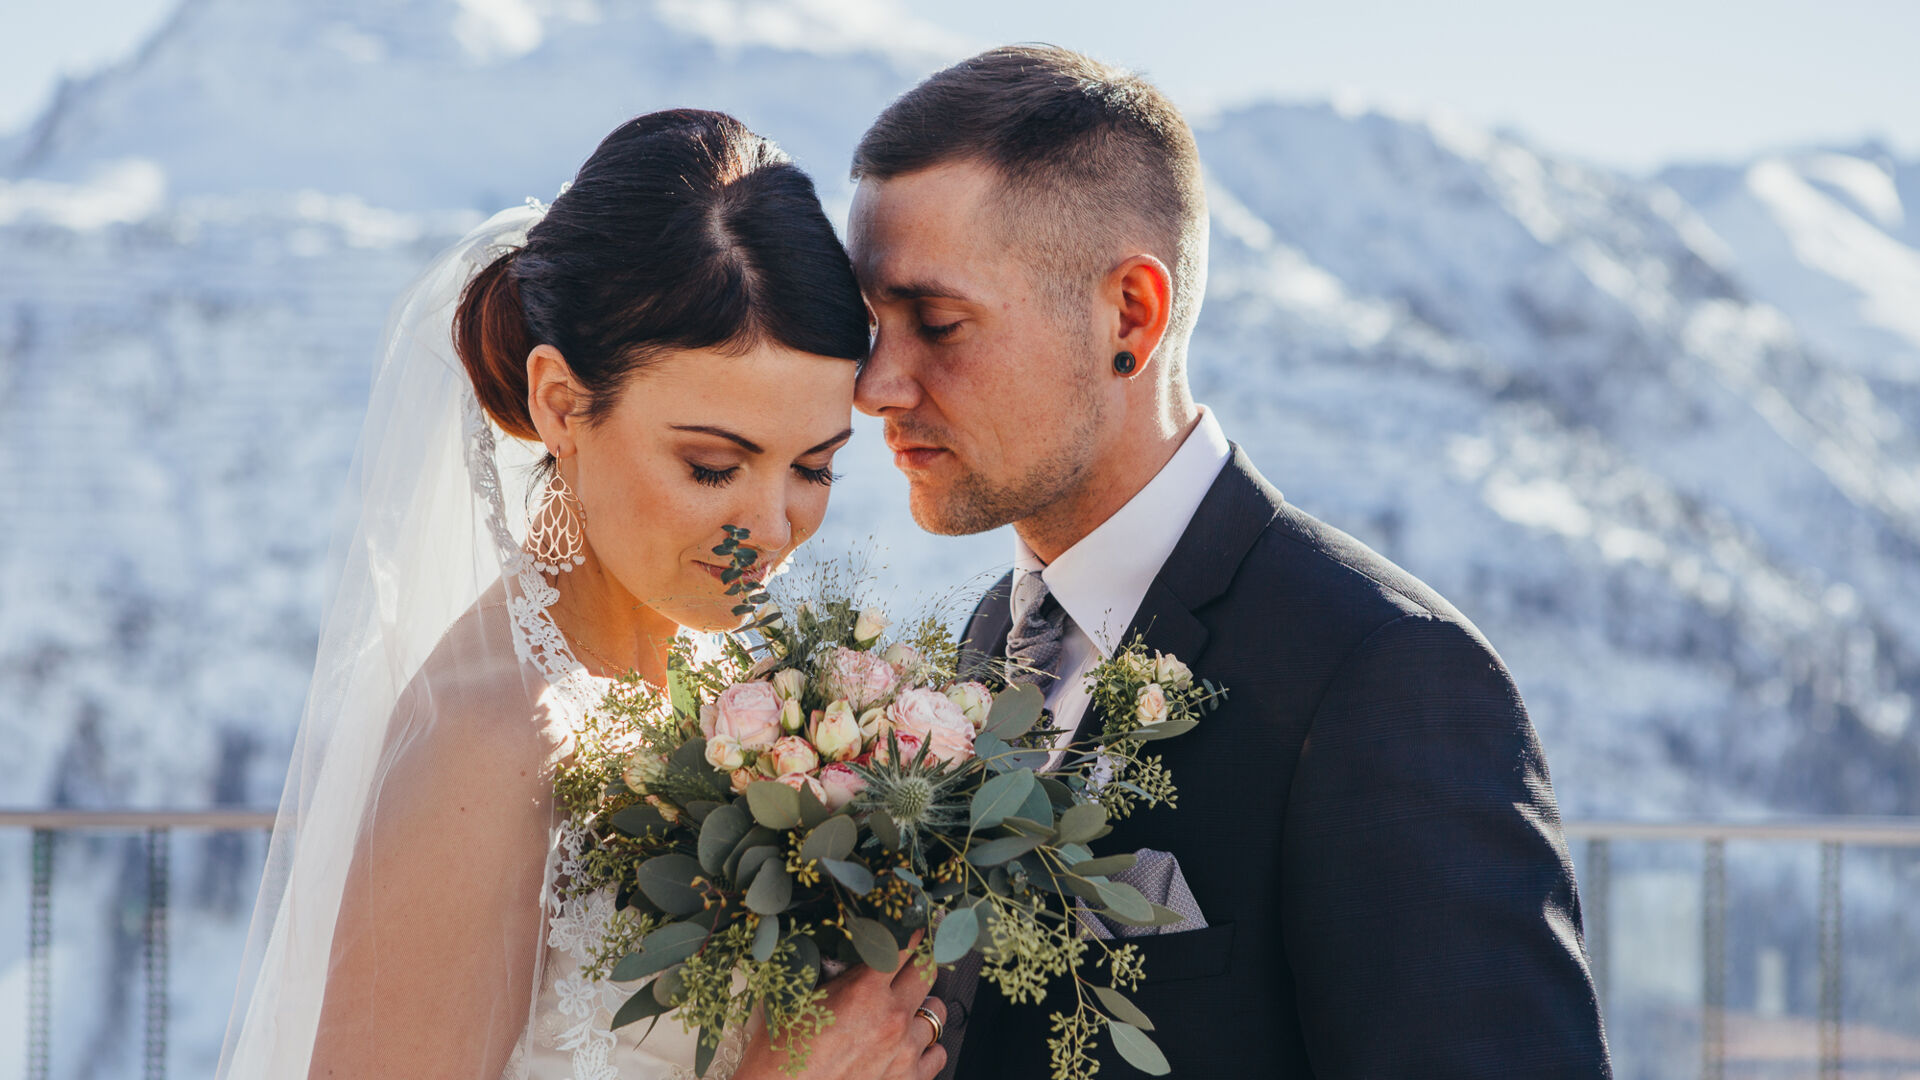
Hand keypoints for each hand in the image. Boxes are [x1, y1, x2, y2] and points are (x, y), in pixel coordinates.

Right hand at [733, 933, 945, 1079]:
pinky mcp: (908, 1079)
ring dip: (923, 1005)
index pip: (905, 944)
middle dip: (920, 960)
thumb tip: (847, 949)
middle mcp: (891, 1018)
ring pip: (937, 1013)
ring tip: (905, 1007)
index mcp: (864, 991)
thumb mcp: (799, 997)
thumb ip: (831, 970)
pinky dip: (927, 1045)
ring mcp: (904, 1051)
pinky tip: (910, 1041)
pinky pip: (938, 1053)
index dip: (911, 929)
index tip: (915, 923)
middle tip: (911, 959)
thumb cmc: (780, 1055)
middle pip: (927, 972)